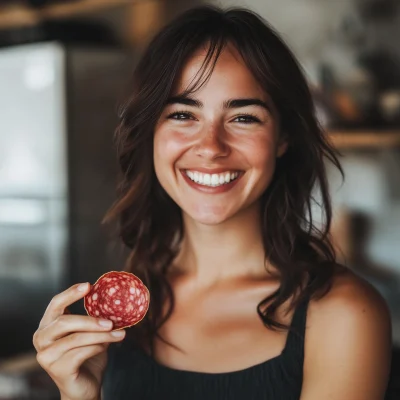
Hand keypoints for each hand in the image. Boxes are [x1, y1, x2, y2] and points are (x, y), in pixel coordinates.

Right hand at [33, 282, 125, 399]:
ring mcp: (46, 355)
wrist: (84, 387)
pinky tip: (106, 346)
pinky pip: (80, 353)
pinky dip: (97, 347)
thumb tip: (113, 300)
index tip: (89, 285)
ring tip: (119, 334)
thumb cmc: (87, 356)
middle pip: (64, 321)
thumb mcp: (90, 332)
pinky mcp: (56, 369)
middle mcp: (42, 338)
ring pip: (76, 338)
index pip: (55, 303)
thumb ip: (95, 318)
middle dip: (91, 320)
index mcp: (48, 325)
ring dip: (101, 335)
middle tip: (111, 321)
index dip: (71, 293)